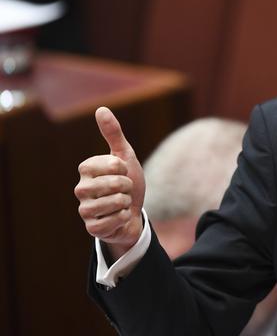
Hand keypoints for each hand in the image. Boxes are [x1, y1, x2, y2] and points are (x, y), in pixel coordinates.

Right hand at [75, 107, 145, 259]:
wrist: (134, 212)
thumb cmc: (128, 182)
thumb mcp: (125, 155)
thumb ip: (113, 133)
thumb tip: (101, 109)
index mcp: (86, 168)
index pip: (112, 164)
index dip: (124, 168)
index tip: (122, 171)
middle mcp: (81, 188)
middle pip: (114, 184)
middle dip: (127, 187)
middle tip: (124, 190)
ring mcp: (85, 209)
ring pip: (114, 203)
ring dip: (125, 203)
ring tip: (121, 203)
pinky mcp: (91, 228)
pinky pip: (112, 221)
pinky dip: (123, 218)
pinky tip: (120, 217)